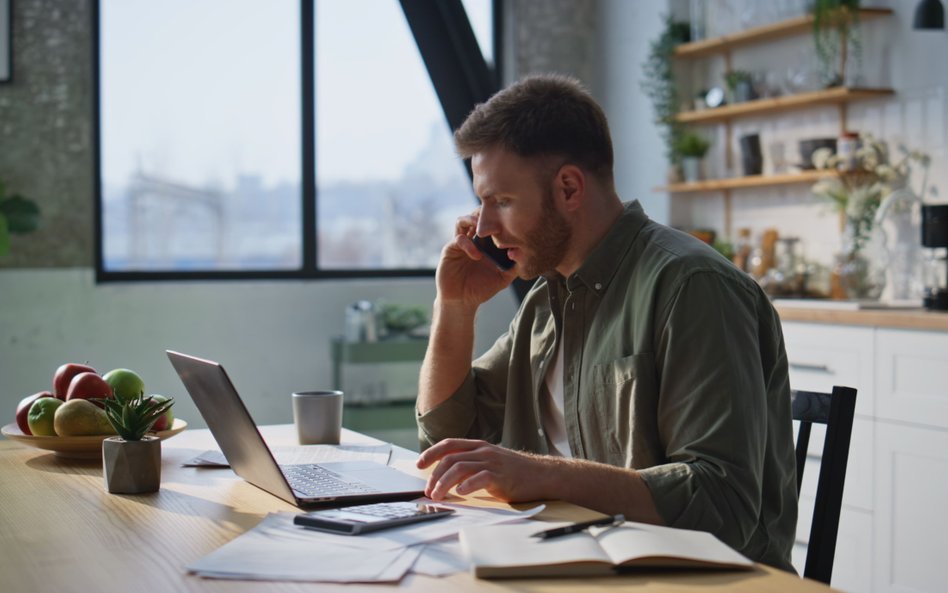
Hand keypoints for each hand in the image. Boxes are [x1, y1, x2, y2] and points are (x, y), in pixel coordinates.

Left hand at [416, 438, 547, 501]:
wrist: (542, 475)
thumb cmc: (514, 472)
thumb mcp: (490, 461)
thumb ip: (472, 464)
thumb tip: (447, 476)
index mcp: (478, 446)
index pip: (449, 444)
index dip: (431, 453)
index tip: (419, 464)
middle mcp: (483, 451)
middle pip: (450, 458)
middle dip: (434, 475)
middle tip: (428, 491)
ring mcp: (492, 462)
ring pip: (460, 467)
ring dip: (444, 483)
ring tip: (438, 495)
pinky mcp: (501, 476)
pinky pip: (480, 478)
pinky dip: (467, 485)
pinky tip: (460, 493)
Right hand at [436, 210, 516, 307]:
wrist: (462, 302)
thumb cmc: (482, 289)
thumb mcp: (503, 278)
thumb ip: (514, 266)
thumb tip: (524, 253)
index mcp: (485, 243)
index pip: (490, 223)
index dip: (498, 217)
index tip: (509, 219)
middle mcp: (472, 240)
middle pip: (476, 215)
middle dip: (484, 212)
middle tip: (494, 216)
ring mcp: (460, 244)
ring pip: (463, 221)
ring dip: (472, 219)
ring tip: (482, 228)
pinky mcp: (450, 250)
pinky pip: (458, 239)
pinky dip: (468, 244)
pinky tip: (477, 255)